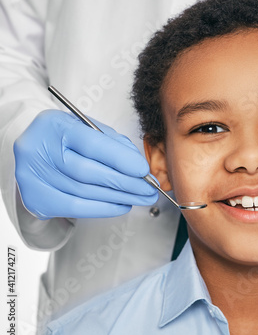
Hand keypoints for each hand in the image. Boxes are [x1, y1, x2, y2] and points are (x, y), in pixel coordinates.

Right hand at [14, 110, 157, 219]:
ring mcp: (34, 177)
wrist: (32, 148)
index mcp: (54, 126)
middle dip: (125, 183)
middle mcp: (38, 150)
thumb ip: (113, 143)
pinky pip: (76, 208)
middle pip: (89, 173)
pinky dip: (103, 208)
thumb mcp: (87, 128)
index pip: (92, 145)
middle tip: (149, 189)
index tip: (143, 170)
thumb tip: (138, 166)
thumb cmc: (64, 137)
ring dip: (119, 197)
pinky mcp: (37, 198)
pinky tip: (121, 205)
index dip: (121, 160)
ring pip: (85, 192)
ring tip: (141, 198)